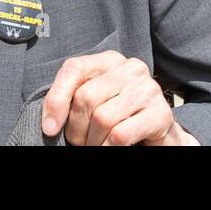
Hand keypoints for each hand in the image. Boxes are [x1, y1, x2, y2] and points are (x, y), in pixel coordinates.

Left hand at [40, 50, 199, 145]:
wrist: (158, 132)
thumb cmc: (119, 117)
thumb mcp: (95, 101)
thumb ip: (74, 98)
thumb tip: (50, 123)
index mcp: (110, 60)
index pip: (74, 68)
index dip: (56, 99)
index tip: (49, 128)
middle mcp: (131, 68)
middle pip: (86, 96)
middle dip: (76, 128)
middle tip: (79, 143)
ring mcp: (149, 89)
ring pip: (102, 118)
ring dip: (92, 142)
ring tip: (95, 146)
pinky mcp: (161, 113)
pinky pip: (120, 135)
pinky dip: (107, 149)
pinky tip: (108, 149)